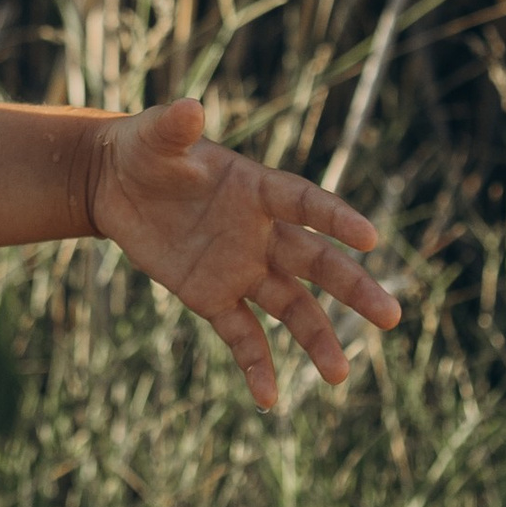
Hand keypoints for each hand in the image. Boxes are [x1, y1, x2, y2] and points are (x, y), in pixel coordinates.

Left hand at [89, 98, 400, 410]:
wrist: (115, 185)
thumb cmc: (145, 149)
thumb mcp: (154, 137)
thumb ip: (174, 127)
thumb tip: (190, 107)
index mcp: (256, 189)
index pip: (305, 203)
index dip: (336, 218)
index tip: (369, 237)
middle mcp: (260, 233)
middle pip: (316, 263)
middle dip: (353, 288)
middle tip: (390, 317)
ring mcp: (241, 268)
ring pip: (292, 307)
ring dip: (317, 339)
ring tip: (339, 375)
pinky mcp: (213, 297)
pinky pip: (243, 335)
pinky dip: (257, 365)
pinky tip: (268, 399)